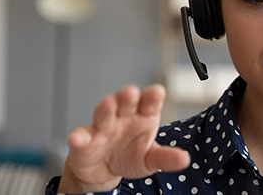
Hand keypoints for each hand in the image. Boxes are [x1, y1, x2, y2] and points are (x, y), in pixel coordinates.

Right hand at [58, 85, 190, 192]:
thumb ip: (166, 158)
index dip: (153, 96)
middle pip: (126, 102)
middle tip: (132, 92)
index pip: (150, 103)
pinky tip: (77, 138)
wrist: (105, 171)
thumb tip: (185, 159)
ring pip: (104, 114)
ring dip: (105, 108)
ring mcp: (103, 127)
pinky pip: (81, 137)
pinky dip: (78, 137)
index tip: (157, 92)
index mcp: (143, 117)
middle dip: (128, 96)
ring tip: (108, 103)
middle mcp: (123, 117)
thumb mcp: (151, 159)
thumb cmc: (131, 156)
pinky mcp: (85, 141)